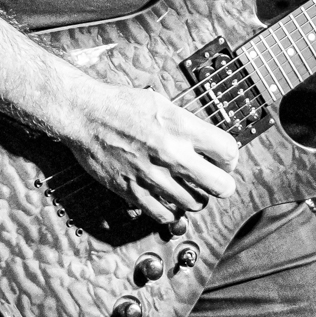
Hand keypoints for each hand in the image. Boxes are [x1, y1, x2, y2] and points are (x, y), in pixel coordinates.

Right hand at [55, 73, 238, 229]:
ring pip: (195, 203)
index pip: (229, 152)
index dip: (230, 157)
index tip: (223, 159)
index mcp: (180, 126)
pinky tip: (168, 198)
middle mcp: (171, 153)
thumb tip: (207, 142)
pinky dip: (172, 210)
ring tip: (188, 186)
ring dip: (195, 196)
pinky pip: (166, 214)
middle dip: (222, 183)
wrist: (84, 114)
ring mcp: (153, 176)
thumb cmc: (120, 104)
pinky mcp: (134, 191)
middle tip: (214, 179)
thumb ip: (187, 125)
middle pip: (221, 186)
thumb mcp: (161, 102)